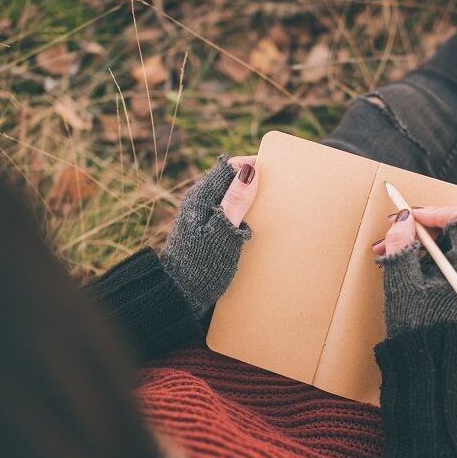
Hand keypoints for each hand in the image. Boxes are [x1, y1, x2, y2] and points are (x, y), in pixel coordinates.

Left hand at [160, 154, 258, 316]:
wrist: (179, 292)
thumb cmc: (201, 264)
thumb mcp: (222, 233)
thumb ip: (235, 201)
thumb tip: (249, 171)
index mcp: (202, 196)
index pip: (229, 166)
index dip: (251, 165)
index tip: (274, 171)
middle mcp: (200, 201)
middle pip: (229, 179)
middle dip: (252, 180)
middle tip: (277, 189)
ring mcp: (201, 215)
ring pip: (229, 196)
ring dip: (248, 198)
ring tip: (269, 207)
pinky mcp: (205, 229)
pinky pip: (227, 212)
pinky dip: (242, 213)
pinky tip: (253, 225)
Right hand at [374, 205, 456, 337]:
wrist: (432, 363)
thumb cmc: (419, 327)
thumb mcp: (402, 284)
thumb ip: (401, 247)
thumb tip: (403, 220)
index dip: (433, 212)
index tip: (407, 218)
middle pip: (455, 227)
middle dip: (420, 227)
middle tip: (390, 231)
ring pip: (450, 241)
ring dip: (418, 241)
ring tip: (386, 252)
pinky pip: (450, 258)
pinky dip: (426, 256)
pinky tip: (401, 264)